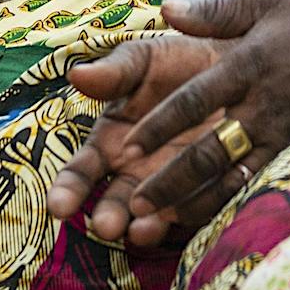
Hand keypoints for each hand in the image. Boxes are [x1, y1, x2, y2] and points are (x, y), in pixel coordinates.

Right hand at [47, 36, 225, 245]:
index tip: (57, 205)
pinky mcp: (209, 188)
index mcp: (111, 142)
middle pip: (114, 203)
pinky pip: (200, 207)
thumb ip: (115, 72)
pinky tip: (187, 213)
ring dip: (147, 225)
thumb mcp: (143, 60)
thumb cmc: (177, 61)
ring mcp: (172, 185)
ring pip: (155, 213)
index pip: (81, 173)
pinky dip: (192, 212)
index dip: (68, 189)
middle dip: (108, 216)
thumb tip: (76, 74)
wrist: (232, 62)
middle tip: (106, 225)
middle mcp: (136, 171)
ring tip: (143, 230)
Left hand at [59, 0, 289, 245]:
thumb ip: (213, 11)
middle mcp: (261, 105)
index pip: (195, 100)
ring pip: (230, 175)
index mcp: (248, 65)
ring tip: (155, 220)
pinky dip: (226, 202)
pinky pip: (255, 180)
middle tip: (133, 202)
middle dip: (169, 179)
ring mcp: (279, 132)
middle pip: (209, 151)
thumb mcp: (265, 4)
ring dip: (191, 199)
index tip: (127, 147)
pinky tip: (200, 221)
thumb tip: (165, 11)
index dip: (160, 126)